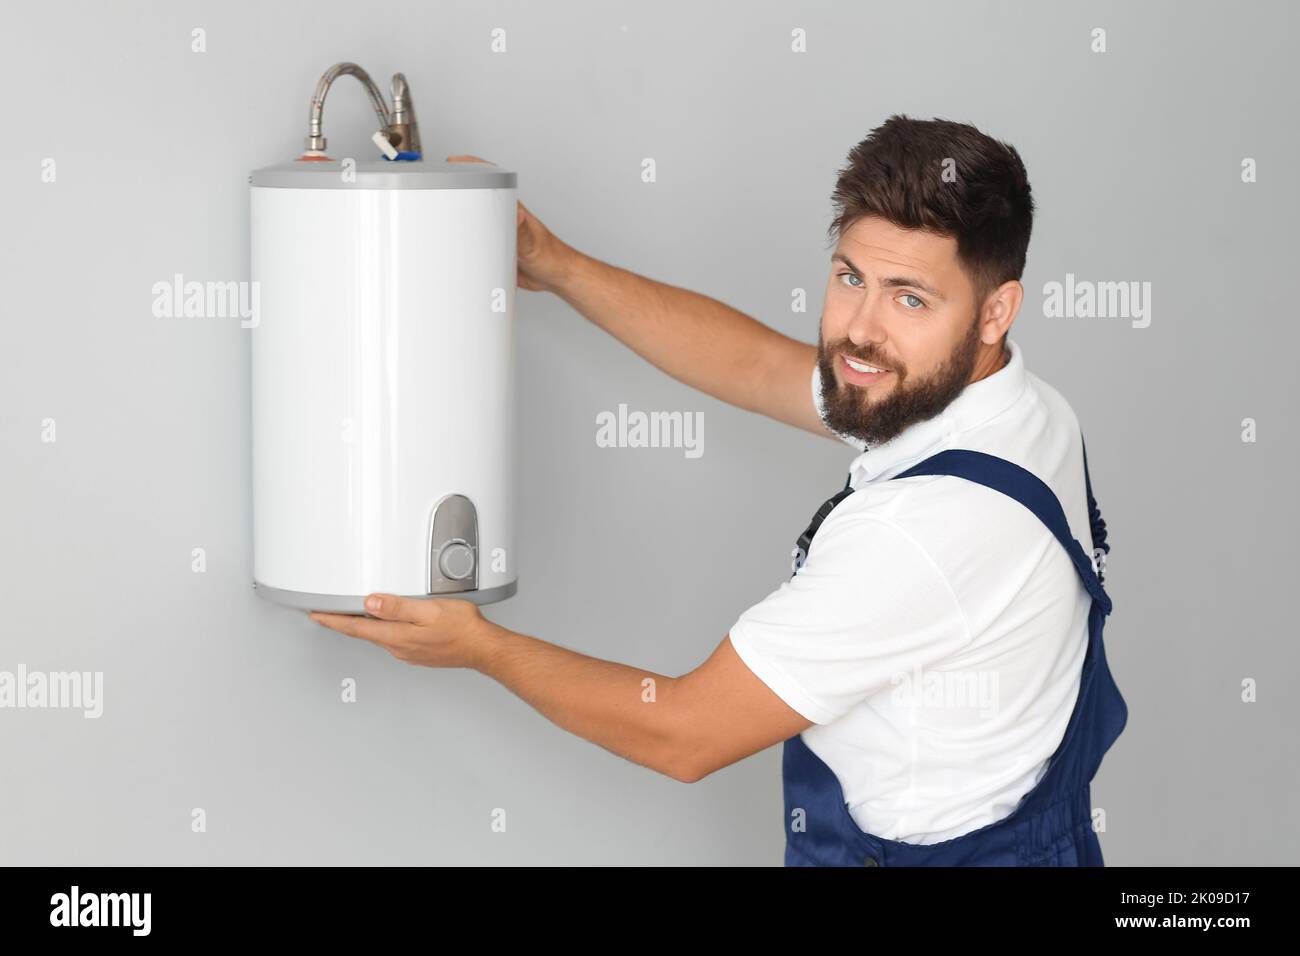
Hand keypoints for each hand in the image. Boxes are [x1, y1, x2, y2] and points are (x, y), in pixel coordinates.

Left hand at [309, 593, 495, 668]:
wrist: (482, 648)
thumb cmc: (462, 629)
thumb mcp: (429, 610)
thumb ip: (398, 607)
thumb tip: (370, 604)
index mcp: (397, 636)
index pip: (356, 628)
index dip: (333, 621)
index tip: (317, 615)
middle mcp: (399, 647)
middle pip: (364, 633)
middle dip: (343, 623)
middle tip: (326, 613)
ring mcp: (408, 652)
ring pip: (379, 636)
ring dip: (363, 627)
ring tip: (352, 616)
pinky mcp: (418, 652)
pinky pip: (393, 639)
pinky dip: (383, 630)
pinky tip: (387, 623)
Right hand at [446, 154, 571, 292]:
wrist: (555, 277)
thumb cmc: (550, 256)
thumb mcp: (532, 245)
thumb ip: (522, 231)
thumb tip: (516, 214)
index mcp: (512, 209)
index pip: (491, 179)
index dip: (471, 168)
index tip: (452, 162)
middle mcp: (505, 217)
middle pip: (477, 196)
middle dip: (457, 190)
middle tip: (436, 188)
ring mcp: (500, 232)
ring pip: (476, 218)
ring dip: (459, 216)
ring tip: (439, 213)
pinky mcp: (498, 249)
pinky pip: (478, 239)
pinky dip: (465, 239)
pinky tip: (457, 244)